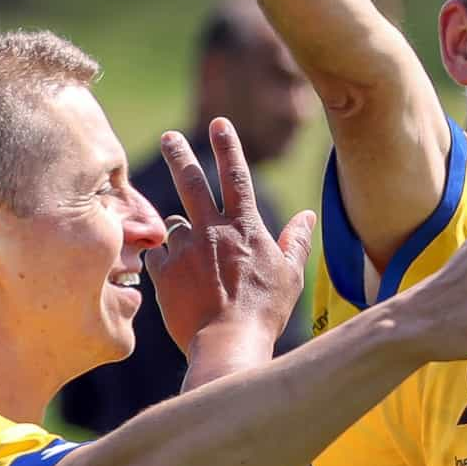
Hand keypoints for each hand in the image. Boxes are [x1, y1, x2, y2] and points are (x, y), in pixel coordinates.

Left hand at [147, 120, 315, 359]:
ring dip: (182, 232)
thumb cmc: (265, 312)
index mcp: (244, 228)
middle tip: (167, 137)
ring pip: (175, 224)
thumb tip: (308, 216)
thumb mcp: (290, 276)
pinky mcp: (163, 270)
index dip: (227, 146)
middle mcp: (212, 230)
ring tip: (194, 261)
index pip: (235, 175)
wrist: (228, 343)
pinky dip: (166, 260)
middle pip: (191, 181)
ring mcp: (185, 249)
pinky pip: (159, 254)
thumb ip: (296, 242)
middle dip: (178, 154)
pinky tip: (177, 278)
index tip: (218, 122)